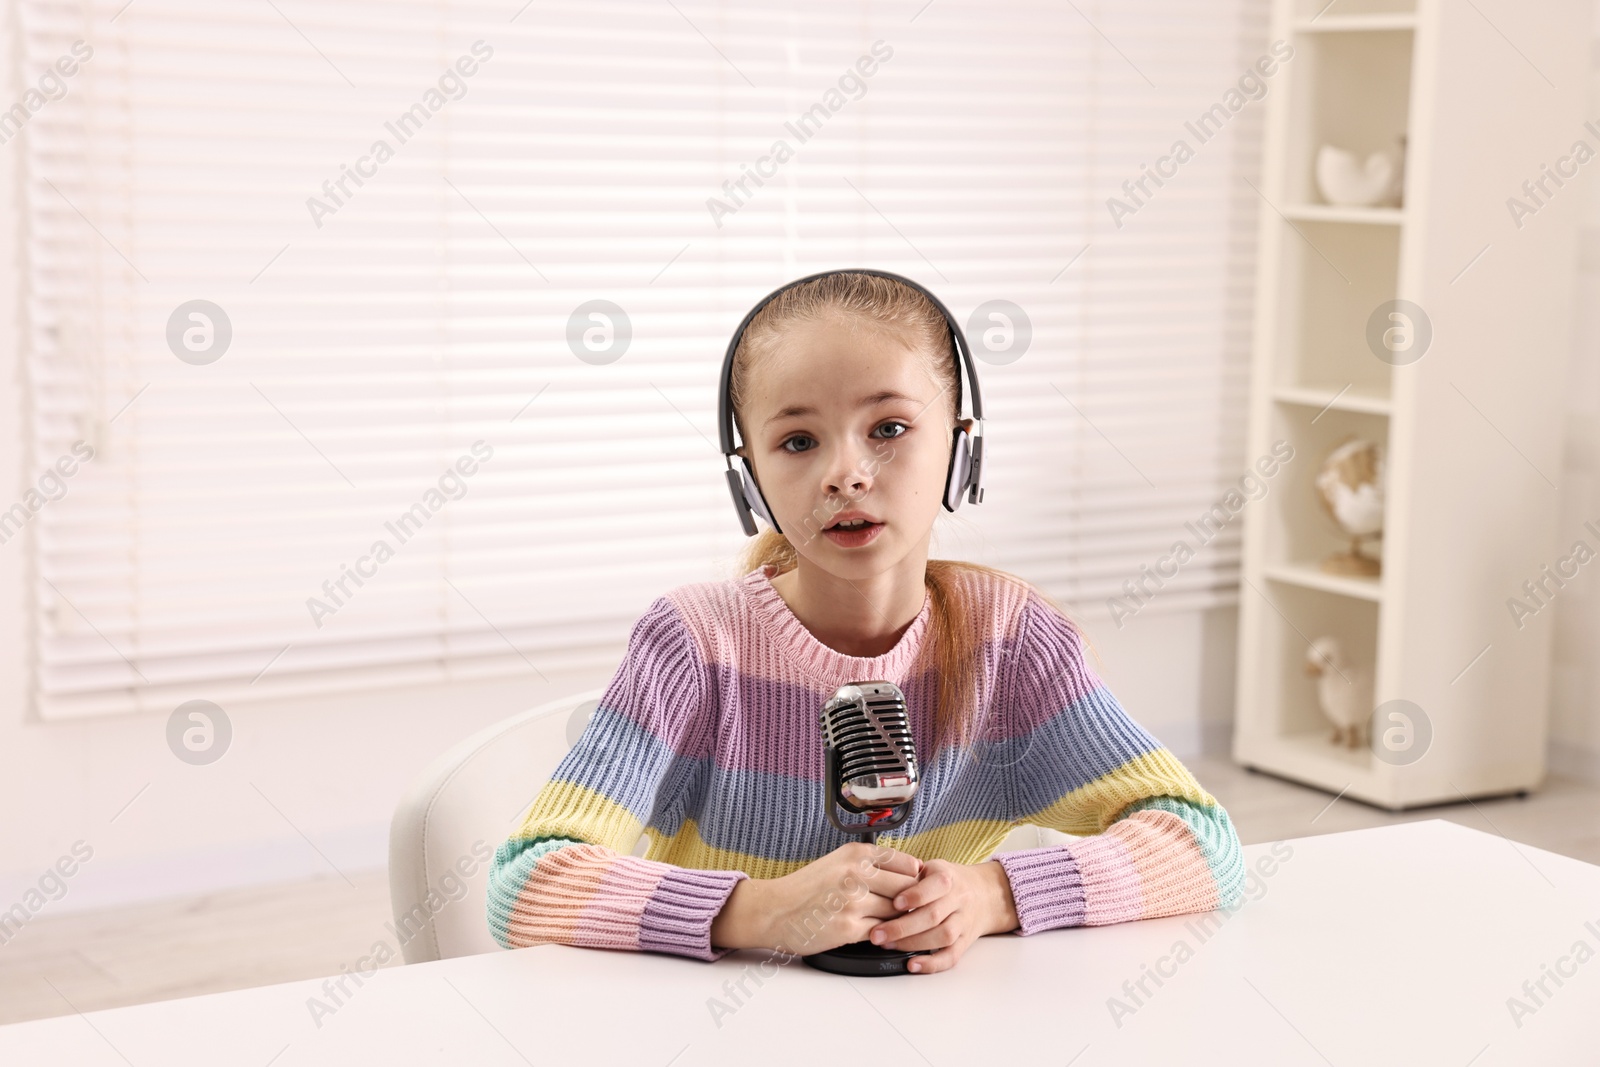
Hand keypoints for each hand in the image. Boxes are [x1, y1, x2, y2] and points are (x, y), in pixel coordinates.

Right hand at [710, 841, 922, 954]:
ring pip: (896, 913)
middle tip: (913, 911)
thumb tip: (909, 874)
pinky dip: (884, 936)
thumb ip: (871, 864)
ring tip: (898, 925)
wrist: (774, 909)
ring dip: (899, 922)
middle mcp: (856, 874)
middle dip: (912, 903)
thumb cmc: (807, 887)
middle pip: (907, 890)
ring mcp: (853, 902)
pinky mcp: (848, 928)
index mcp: (857, 854)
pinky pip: (881, 933)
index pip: (907, 865)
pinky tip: (880, 935)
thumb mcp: (839, 861)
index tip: (918, 889)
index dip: (916, 880)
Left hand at [866, 859, 1018, 973]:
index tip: (894, 902)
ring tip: (887, 945)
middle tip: (877, 934)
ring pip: (942, 937)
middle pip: (934, 916)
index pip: (935, 886)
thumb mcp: (932, 868)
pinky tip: (912, 964)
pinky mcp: (964, 942)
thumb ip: (910, 874)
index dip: (915, 895)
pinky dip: (932, 964)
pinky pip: (951, 956)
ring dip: (913, 944)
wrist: (984, 894)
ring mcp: (963, 923)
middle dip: (903, 927)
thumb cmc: (948, 880)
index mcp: (948, 879)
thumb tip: (882, 882)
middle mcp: (959, 901)